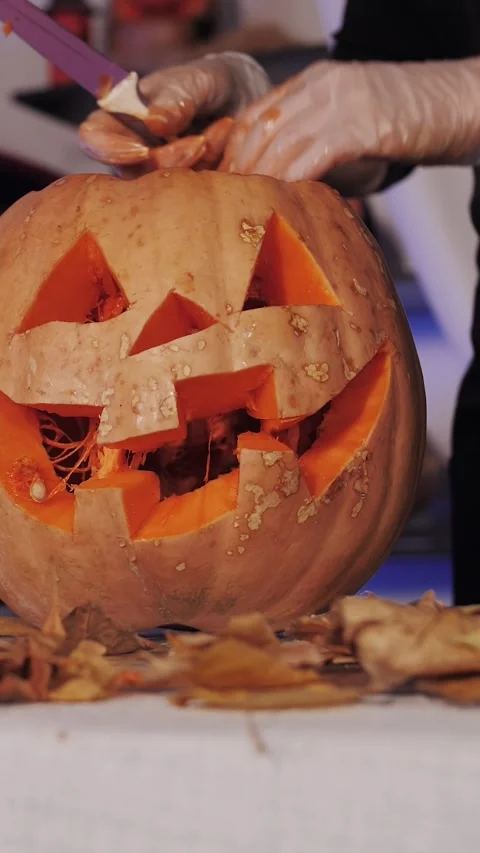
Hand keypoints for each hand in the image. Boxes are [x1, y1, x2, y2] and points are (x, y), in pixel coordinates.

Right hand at [79, 53, 269, 174]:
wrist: (242, 99)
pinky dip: (214, 166)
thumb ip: (174, 99)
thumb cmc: (205, 83)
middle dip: (168, 160)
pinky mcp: (186, 192)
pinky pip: (194, 192)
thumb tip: (153, 122)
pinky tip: (226, 137)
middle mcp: (133, 153)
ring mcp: (159, 177)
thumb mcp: (193, 81)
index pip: (94, 139)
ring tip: (220, 131)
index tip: (141, 150)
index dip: (110, 149)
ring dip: (193, 163)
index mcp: (120, 119)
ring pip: (163, 188)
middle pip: (133, 172)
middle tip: (200, 141)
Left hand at [220, 58, 479, 193]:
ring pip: (278, 142)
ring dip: (257, 180)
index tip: (221, 184)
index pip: (255, 114)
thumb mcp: (353, 125)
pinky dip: (290, 181)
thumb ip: (319, 145)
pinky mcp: (361, 124)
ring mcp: (340, 102)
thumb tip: (291, 190)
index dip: (233, 151)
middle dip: (237, 170)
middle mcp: (321, 86)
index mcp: (314, 82)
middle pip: (259, 128)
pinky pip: (311, 155)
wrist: (460, 103)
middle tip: (225, 205)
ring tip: (245, 210)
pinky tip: (280, 203)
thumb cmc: (409, 123)